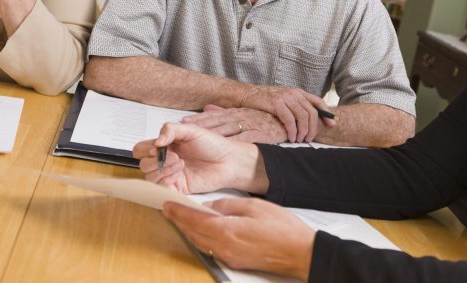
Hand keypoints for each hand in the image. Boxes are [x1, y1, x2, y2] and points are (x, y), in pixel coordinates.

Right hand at [133, 123, 259, 193]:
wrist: (230, 161)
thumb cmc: (213, 144)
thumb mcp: (191, 130)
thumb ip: (171, 129)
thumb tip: (156, 141)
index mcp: (166, 145)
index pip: (141, 149)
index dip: (145, 149)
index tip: (158, 147)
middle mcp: (165, 160)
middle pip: (143, 164)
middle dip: (155, 160)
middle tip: (174, 156)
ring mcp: (170, 175)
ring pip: (149, 177)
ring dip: (161, 170)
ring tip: (180, 164)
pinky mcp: (177, 188)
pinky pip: (160, 189)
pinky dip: (164, 182)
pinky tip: (178, 175)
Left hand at [163, 197, 314, 279]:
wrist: (300, 252)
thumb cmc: (282, 228)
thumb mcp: (254, 206)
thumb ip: (229, 205)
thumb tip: (211, 205)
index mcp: (226, 231)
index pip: (193, 220)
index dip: (178, 212)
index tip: (166, 204)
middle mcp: (224, 247)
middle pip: (193, 234)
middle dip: (179, 221)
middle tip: (168, 210)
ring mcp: (229, 257)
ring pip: (200, 243)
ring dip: (188, 231)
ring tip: (180, 219)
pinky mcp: (236, 261)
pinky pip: (211, 249)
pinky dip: (201, 238)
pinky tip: (201, 231)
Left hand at [181, 104, 287, 143]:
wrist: (288, 121)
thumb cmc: (264, 119)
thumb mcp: (244, 112)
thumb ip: (224, 110)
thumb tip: (207, 108)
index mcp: (236, 112)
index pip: (213, 115)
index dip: (198, 119)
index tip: (183, 122)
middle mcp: (240, 117)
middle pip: (216, 121)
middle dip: (199, 124)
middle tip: (183, 127)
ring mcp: (250, 124)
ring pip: (227, 128)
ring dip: (212, 132)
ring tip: (197, 137)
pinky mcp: (260, 133)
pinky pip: (244, 137)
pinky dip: (233, 141)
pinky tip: (223, 145)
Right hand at [240, 85, 335, 142]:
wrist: (246, 95)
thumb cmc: (265, 101)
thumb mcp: (284, 100)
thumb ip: (295, 107)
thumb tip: (308, 122)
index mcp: (298, 92)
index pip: (318, 101)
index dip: (327, 113)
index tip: (333, 125)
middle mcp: (294, 93)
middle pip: (311, 112)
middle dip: (313, 128)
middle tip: (309, 139)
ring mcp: (285, 98)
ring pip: (302, 117)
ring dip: (303, 131)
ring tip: (300, 140)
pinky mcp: (276, 104)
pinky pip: (289, 120)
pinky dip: (292, 131)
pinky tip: (291, 137)